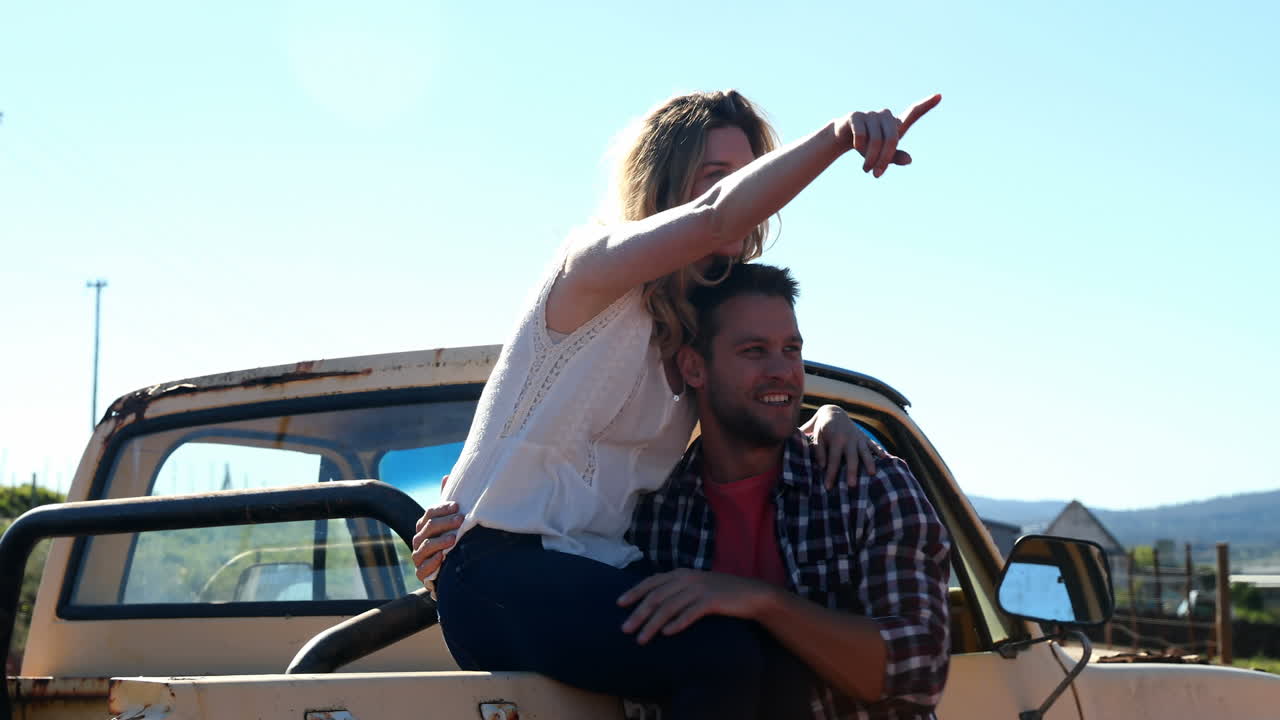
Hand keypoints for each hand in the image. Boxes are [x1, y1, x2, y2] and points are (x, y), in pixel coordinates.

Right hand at [411, 493, 463, 582]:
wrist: (449, 571)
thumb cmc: (449, 541)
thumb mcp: (450, 522)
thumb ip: (448, 504)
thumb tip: (447, 476)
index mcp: (425, 526)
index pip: (430, 513)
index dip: (442, 509)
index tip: (458, 506)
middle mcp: (419, 540)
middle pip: (428, 528)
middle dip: (445, 523)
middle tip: (460, 520)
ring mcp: (419, 557)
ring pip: (425, 547)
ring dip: (439, 542)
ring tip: (453, 539)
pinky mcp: (422, 573)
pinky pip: (423, 569)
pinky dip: (432, 563)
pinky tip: (442, 558)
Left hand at [617, 569, 774, 644]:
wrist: (749, 594)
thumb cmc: (719, 593)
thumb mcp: (694, 586)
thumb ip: (675, 590)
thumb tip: (652, 603)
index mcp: (681, 573)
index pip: (652, 581)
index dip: (634, 592)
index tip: (619, 604)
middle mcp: (687, 578)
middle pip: (657, 596)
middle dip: (638, 613)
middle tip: (625, 629)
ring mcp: (699, 589)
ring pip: (669, 607)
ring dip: (653, 624)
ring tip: (642, 638)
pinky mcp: (712, 600)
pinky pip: (691, 613)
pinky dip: (677, 623)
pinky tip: (667, 633)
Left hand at [802, 405, 882, 488]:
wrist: (833, 413)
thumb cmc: (822, 429)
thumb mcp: (817, 437)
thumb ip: (819, 451)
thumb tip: (822, 466)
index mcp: (836, 440)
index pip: (833, 460)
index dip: (831, 474)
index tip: (828, 488)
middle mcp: (849, 439)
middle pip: (851, 458)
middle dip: (852, 471)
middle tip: (852, 485)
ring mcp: (858, 438)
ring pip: (865, 452)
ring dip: (869, 462)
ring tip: (872, 474)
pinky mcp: (864, 437)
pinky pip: (873, 444)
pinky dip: (879, 450)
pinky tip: (886, 458)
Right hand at [840, 93, 940, 177]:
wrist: (842, 137)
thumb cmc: (868, 145)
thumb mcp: (882, 154)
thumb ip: (895, 157)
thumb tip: (909, 160)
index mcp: (895, 124)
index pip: (913, 113)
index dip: (926, 105)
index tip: (939, 96)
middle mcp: (885, 116)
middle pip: (892, 139)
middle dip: (884, 159)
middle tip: (877, 175)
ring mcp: (871, 114)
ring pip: (876, 140)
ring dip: (870, 158)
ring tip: (866, 170)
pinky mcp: (856, 115)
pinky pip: (862, 134)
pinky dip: (859, 146)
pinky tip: (855, 148)